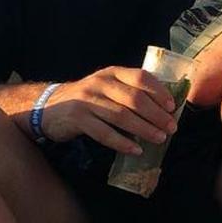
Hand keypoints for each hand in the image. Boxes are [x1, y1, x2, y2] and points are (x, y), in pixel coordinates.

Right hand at [37, 66, 178, 154]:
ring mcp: (87, 100)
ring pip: (121, 116)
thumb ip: (129, 91)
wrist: (49, 106)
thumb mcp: (107, 87)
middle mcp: (100, 83)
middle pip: (134, 98)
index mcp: (112, 72)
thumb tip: (163, 108)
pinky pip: (103, 132)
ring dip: (143, 129)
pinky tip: (136, 150)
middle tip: (171, 127)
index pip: (140, 77)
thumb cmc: (88, 99)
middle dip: (156, 114)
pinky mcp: (77, 119)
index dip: (159, 91)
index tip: (173, 107)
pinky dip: (122, 142)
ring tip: (159, 139)